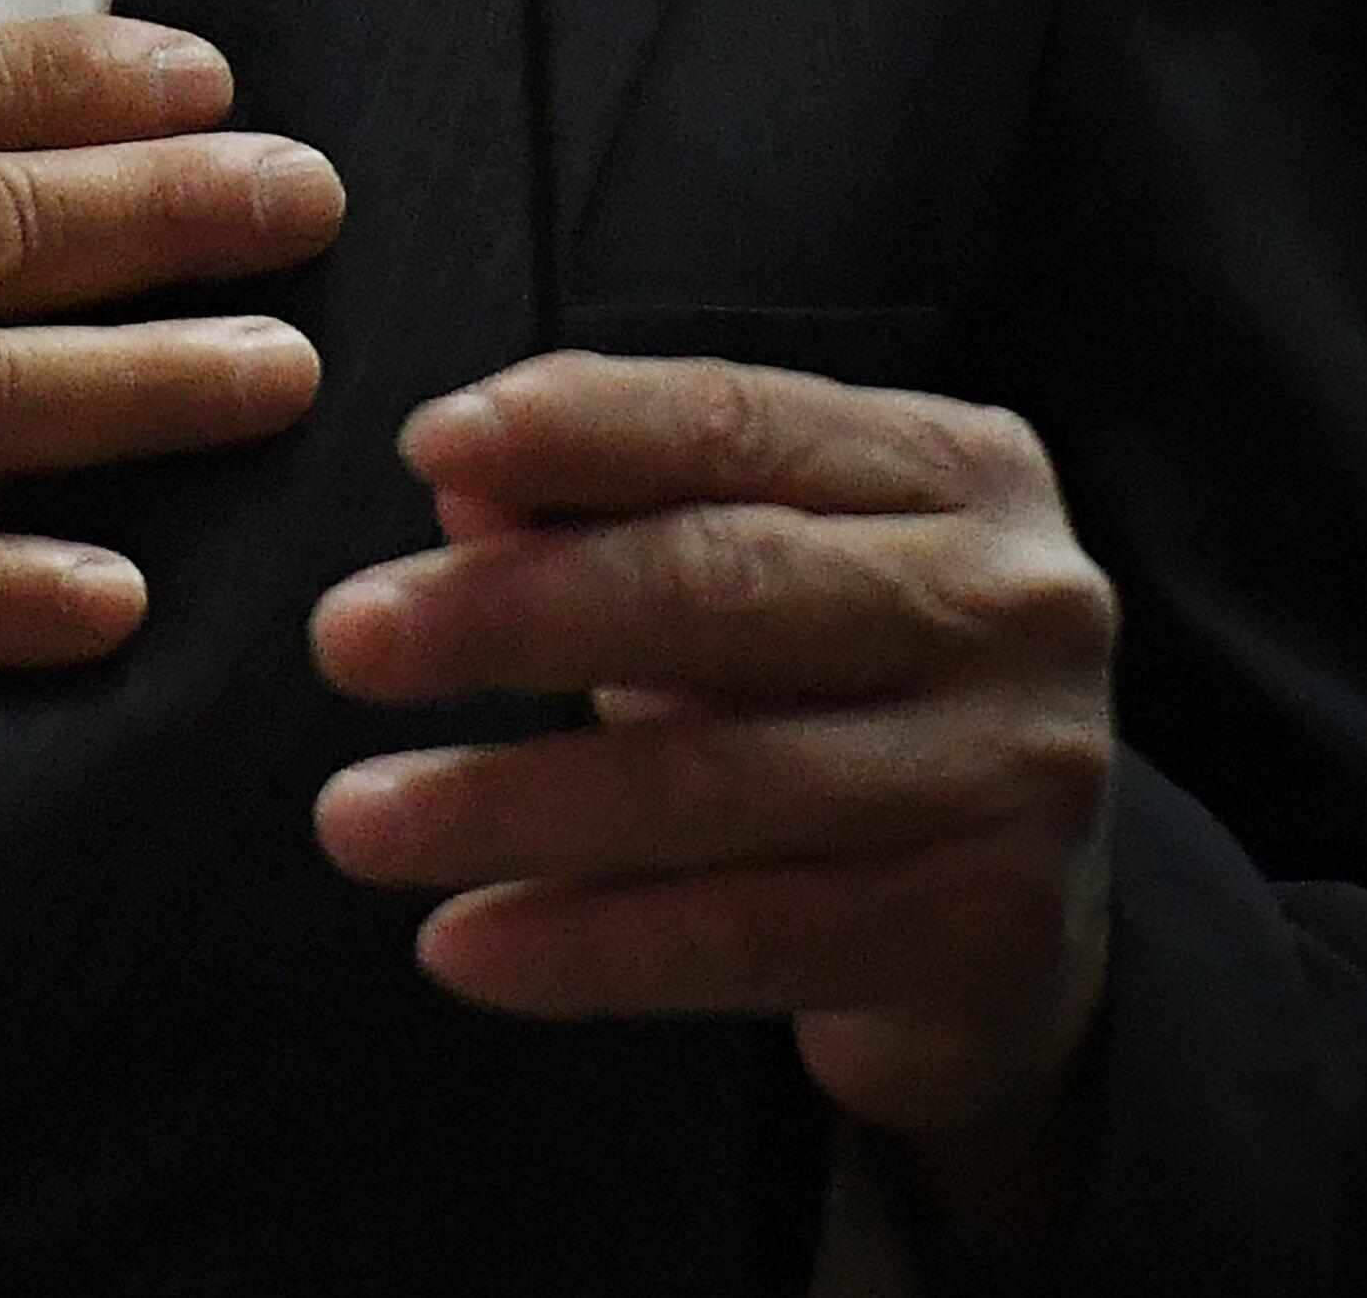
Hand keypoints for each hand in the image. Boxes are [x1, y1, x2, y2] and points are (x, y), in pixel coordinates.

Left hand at [309, 355, 1116, 1154]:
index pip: (738, 420)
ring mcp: (1021, 768)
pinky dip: (587, 946)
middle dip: (512, 611)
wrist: (1017, 916)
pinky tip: (457, 944)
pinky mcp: (994, 929)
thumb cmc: (835, 691)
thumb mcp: (744, 567)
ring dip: (512, 803)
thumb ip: (603, 509)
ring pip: (722, 780)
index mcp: (953, 467)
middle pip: (725, 585)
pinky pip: (749, 937)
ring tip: (357, 817)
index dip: (579, 425)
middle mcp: (1012, 601)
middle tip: (345, 638)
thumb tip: (460, 481)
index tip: (427, 441)